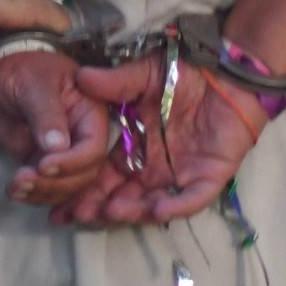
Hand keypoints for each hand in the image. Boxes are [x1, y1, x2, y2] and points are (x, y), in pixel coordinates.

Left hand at [0, 46, 113, 206]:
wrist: (0, 77)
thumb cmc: (23, 70)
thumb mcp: (34, 84)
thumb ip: (46, 114)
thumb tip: (57, 146)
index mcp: (91, 113)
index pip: (93, 147)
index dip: (73, 162)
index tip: (43, 166)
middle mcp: (84, 138)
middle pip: (84, 174)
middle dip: (55, 184)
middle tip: (23, 180)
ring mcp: (66, 155)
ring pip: (67, 188)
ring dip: (42, 194)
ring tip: (14, 187)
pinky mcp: (47, 166)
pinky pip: (49, 189)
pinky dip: (34, 196)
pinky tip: (15, 192)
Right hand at [58, 56, 266, 224]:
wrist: (228, 70)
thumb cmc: (185, 72)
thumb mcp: (144, 75)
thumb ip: (115, 82)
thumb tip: (79, 77)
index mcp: (136, 146)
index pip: (103, 173)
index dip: (82, 187)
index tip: (57, 201)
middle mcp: (154, 166)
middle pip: (122, 195)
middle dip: (99, 207)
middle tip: (76, 215)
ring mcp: (181, 174)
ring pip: (152, 202)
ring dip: (131, 210)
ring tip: (109, 211)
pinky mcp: (209, 176)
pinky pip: (191, 198)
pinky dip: (174, 206)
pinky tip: (155, 208)